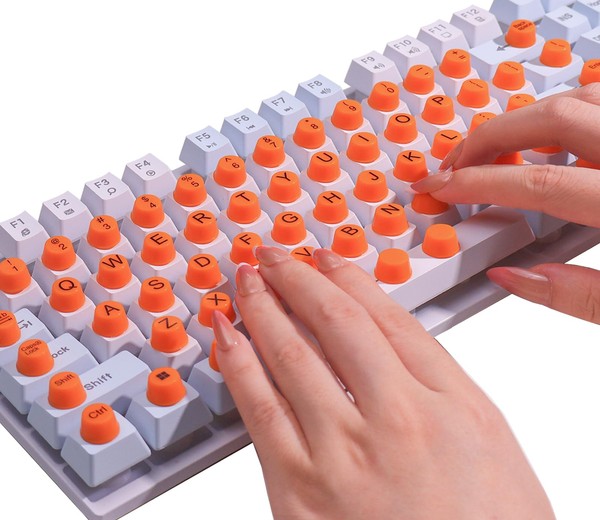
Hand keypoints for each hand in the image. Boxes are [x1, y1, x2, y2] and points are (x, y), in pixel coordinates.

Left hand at [212, 247, 554, 519]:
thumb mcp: (493, 451)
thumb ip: (442, 389)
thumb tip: (394, 344)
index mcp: (454, 405)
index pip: (389, 317)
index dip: (350, 278)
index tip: (326, 258)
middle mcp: (398, 419)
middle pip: (336, 322)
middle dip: (298, 278)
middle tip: (276, 253)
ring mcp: (344, 455)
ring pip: (292, 355)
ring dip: (263, 307)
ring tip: (246, 278)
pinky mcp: (298, 492)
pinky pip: (260, 410)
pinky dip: (239, 363)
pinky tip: (227, 335)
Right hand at [412, 83, 599, 324]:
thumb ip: (577, 295)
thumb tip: (510, 277)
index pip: (543, 182)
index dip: (481, 182)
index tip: (441, 187)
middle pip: (554, 118)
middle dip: (490, 137)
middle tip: (454, 162)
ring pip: (582, 95)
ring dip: (528, 116)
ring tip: (495, 145)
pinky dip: (569, 108)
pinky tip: (553, 133)